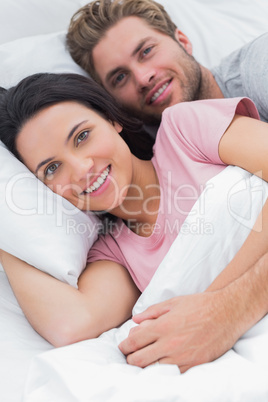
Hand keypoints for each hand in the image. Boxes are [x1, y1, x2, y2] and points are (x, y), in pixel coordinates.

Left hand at [119, 290, 240, 372]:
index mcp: (163, 325)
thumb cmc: (200, 305)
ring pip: (153, 370)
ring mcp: (181, 356)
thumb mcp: (173, 302)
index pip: (134, 341)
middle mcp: (169, 343)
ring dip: (145, 366)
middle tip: (131, 355)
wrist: (227, 313)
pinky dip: (163, 371)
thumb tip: (135, 320)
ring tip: (145, 360)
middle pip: (139, 360)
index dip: (124, 345)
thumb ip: (152, 312)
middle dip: (130, 359)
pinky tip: (162, 364)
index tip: (123, 346)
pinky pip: (171, 374)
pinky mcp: (193, 365)